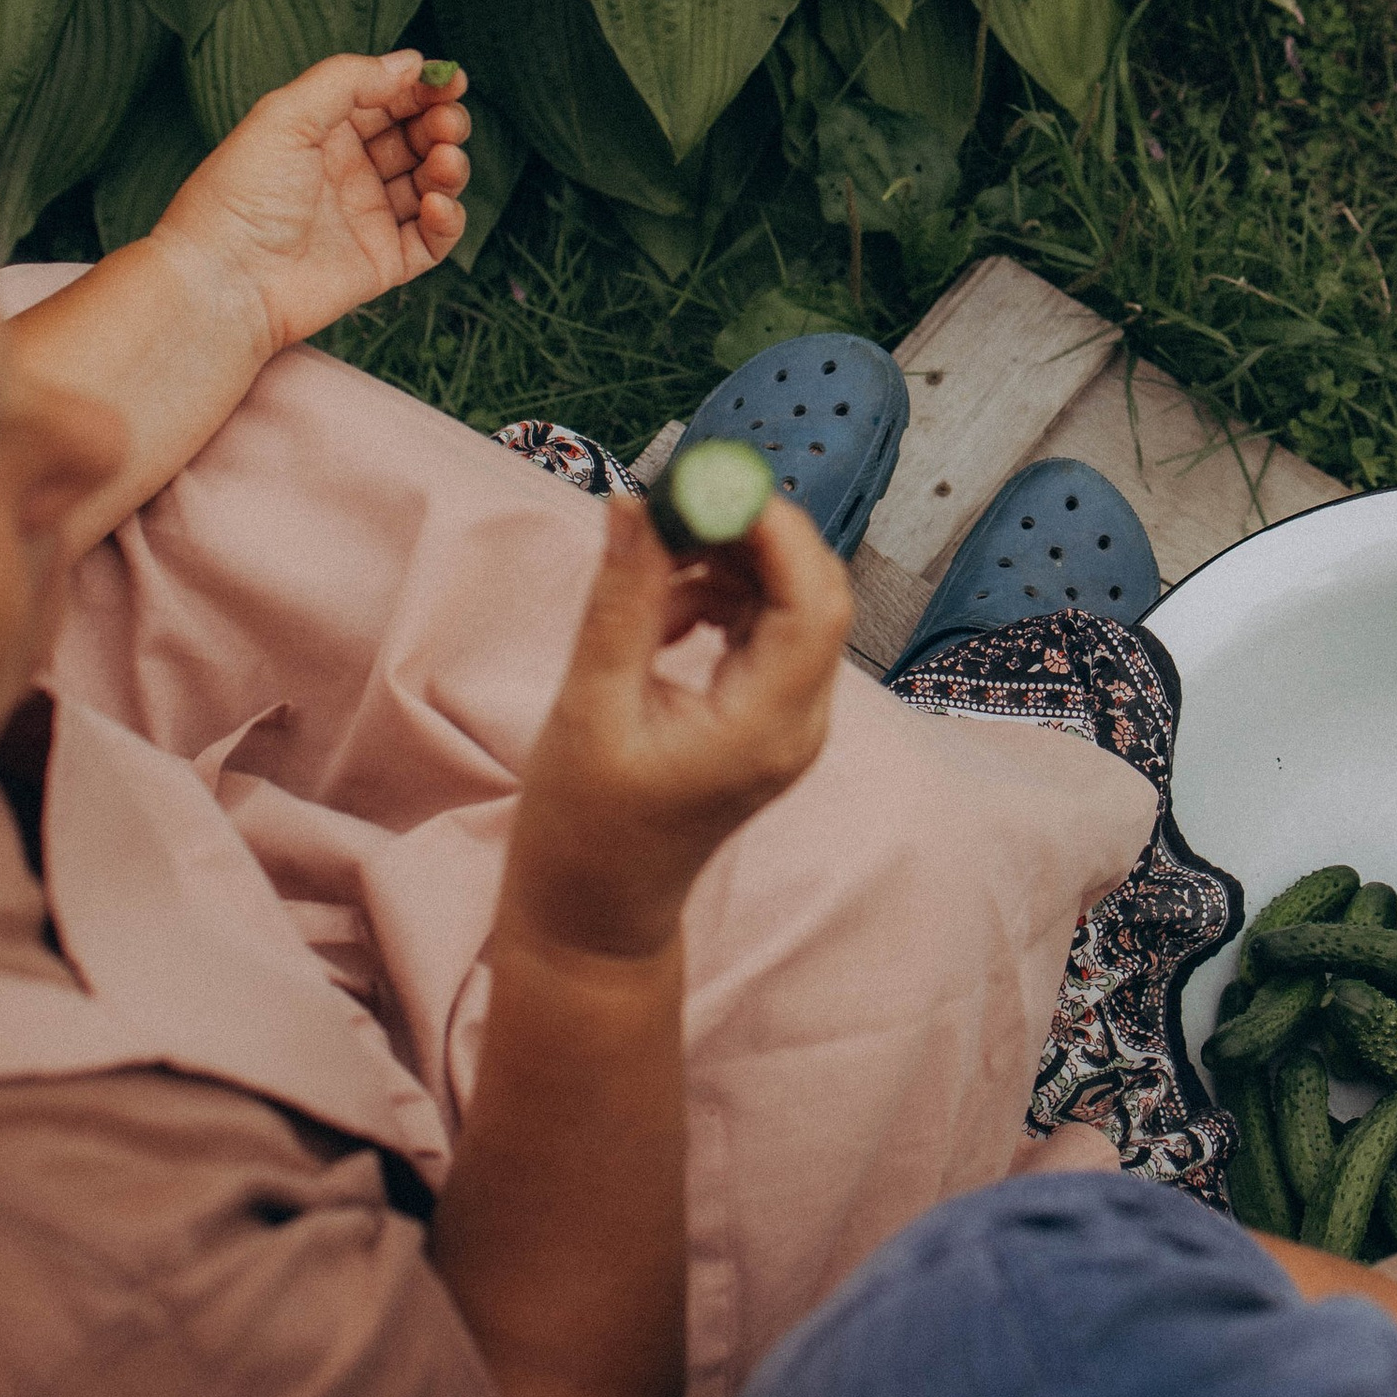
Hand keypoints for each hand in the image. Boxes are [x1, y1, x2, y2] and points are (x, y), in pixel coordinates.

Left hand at [152, 53, 472, 359]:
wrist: (224, 280)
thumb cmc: (240, 195)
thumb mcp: (286, 115)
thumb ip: (348, 80)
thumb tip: (411, 63)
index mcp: (323, 132)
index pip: (387, 100)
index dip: (421, 87)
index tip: (449, 79)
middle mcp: (349, 172)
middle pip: (416, 138)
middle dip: (440, 124)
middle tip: (446, 121)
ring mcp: (368, 218)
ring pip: (431, 184)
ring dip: (448, 167)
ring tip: (443, 161)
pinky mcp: (382, 262)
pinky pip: (432, 239)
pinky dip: (447, 219)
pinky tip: (435, 204)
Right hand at [503, 494, 855, 963]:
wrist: (594, 915)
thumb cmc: (583, 830)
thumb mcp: (590, 708)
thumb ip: (621, 602)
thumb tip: (634, 503)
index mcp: (767, 727)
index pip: (812, 601)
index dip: (772, 529)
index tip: (706, 481)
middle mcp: (798, 722)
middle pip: (813, 593)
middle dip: (751, 535)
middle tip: (677, 502)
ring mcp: (787, 723)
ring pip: (788, 604)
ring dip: (727, 565)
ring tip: (648, 563)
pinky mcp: (763, 718)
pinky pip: (762, 631)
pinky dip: (717, 599)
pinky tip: (658, 607)